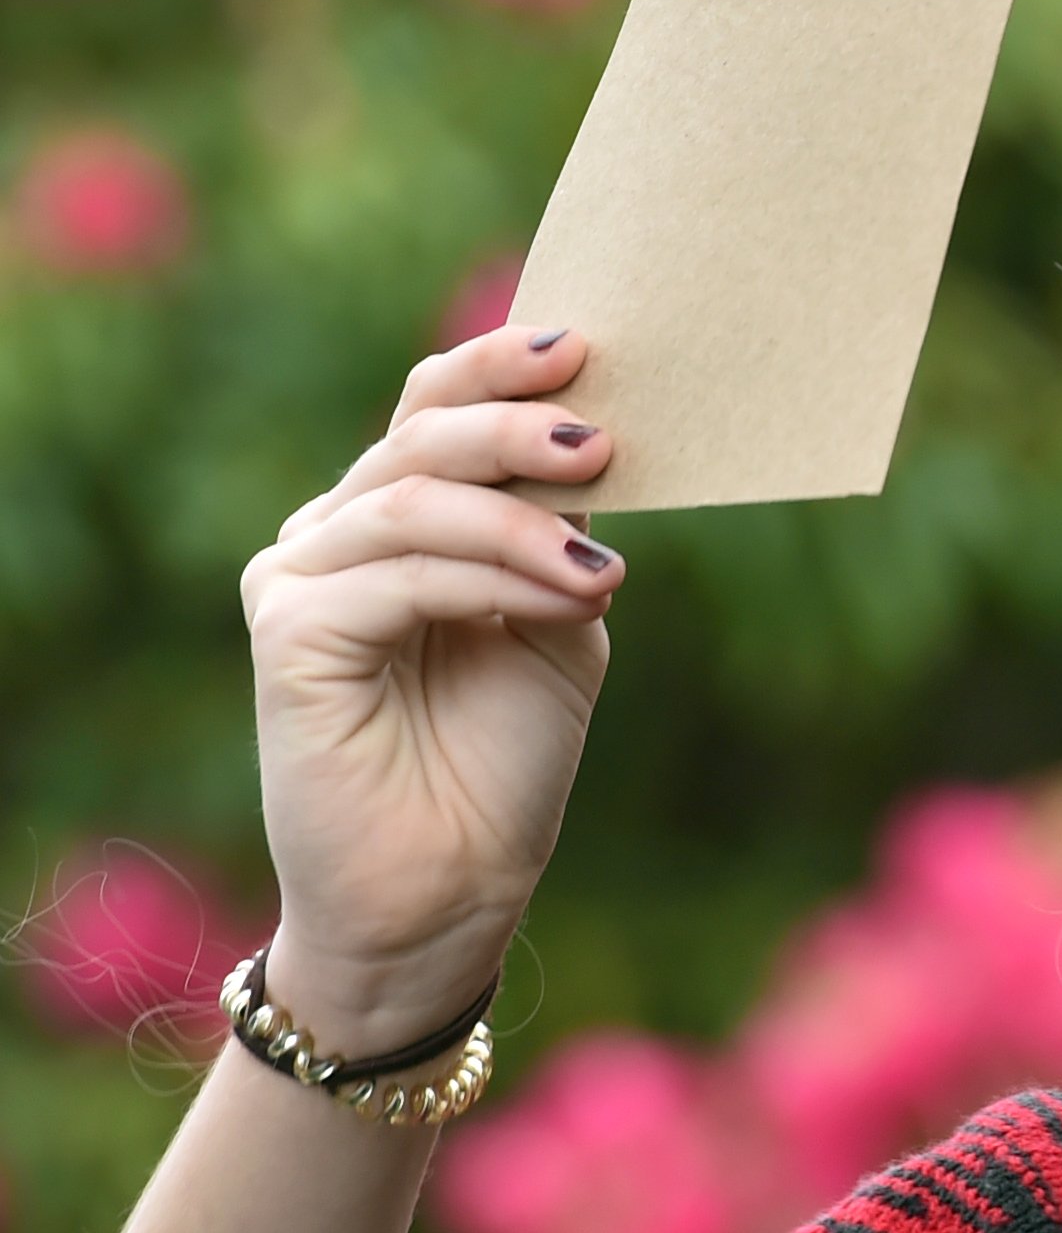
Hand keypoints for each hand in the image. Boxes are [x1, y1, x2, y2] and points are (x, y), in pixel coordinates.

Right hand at [238, 324, 622, 1055]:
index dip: (499, 366)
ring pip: (412, 499)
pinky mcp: (286, 634)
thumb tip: (603, 437)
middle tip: (602, 441)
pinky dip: (491, 576)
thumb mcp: (559, 618)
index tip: (586, 344)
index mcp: (401, 517)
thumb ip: (564, 530)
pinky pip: (397, 575)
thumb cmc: (506, 758)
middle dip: (519, 426)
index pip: (434, 405)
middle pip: (420, 433)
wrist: (450, 888)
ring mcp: (301, 578)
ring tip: (604, 564)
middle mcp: (338, 533)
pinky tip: (570, 593)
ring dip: (524, 521)